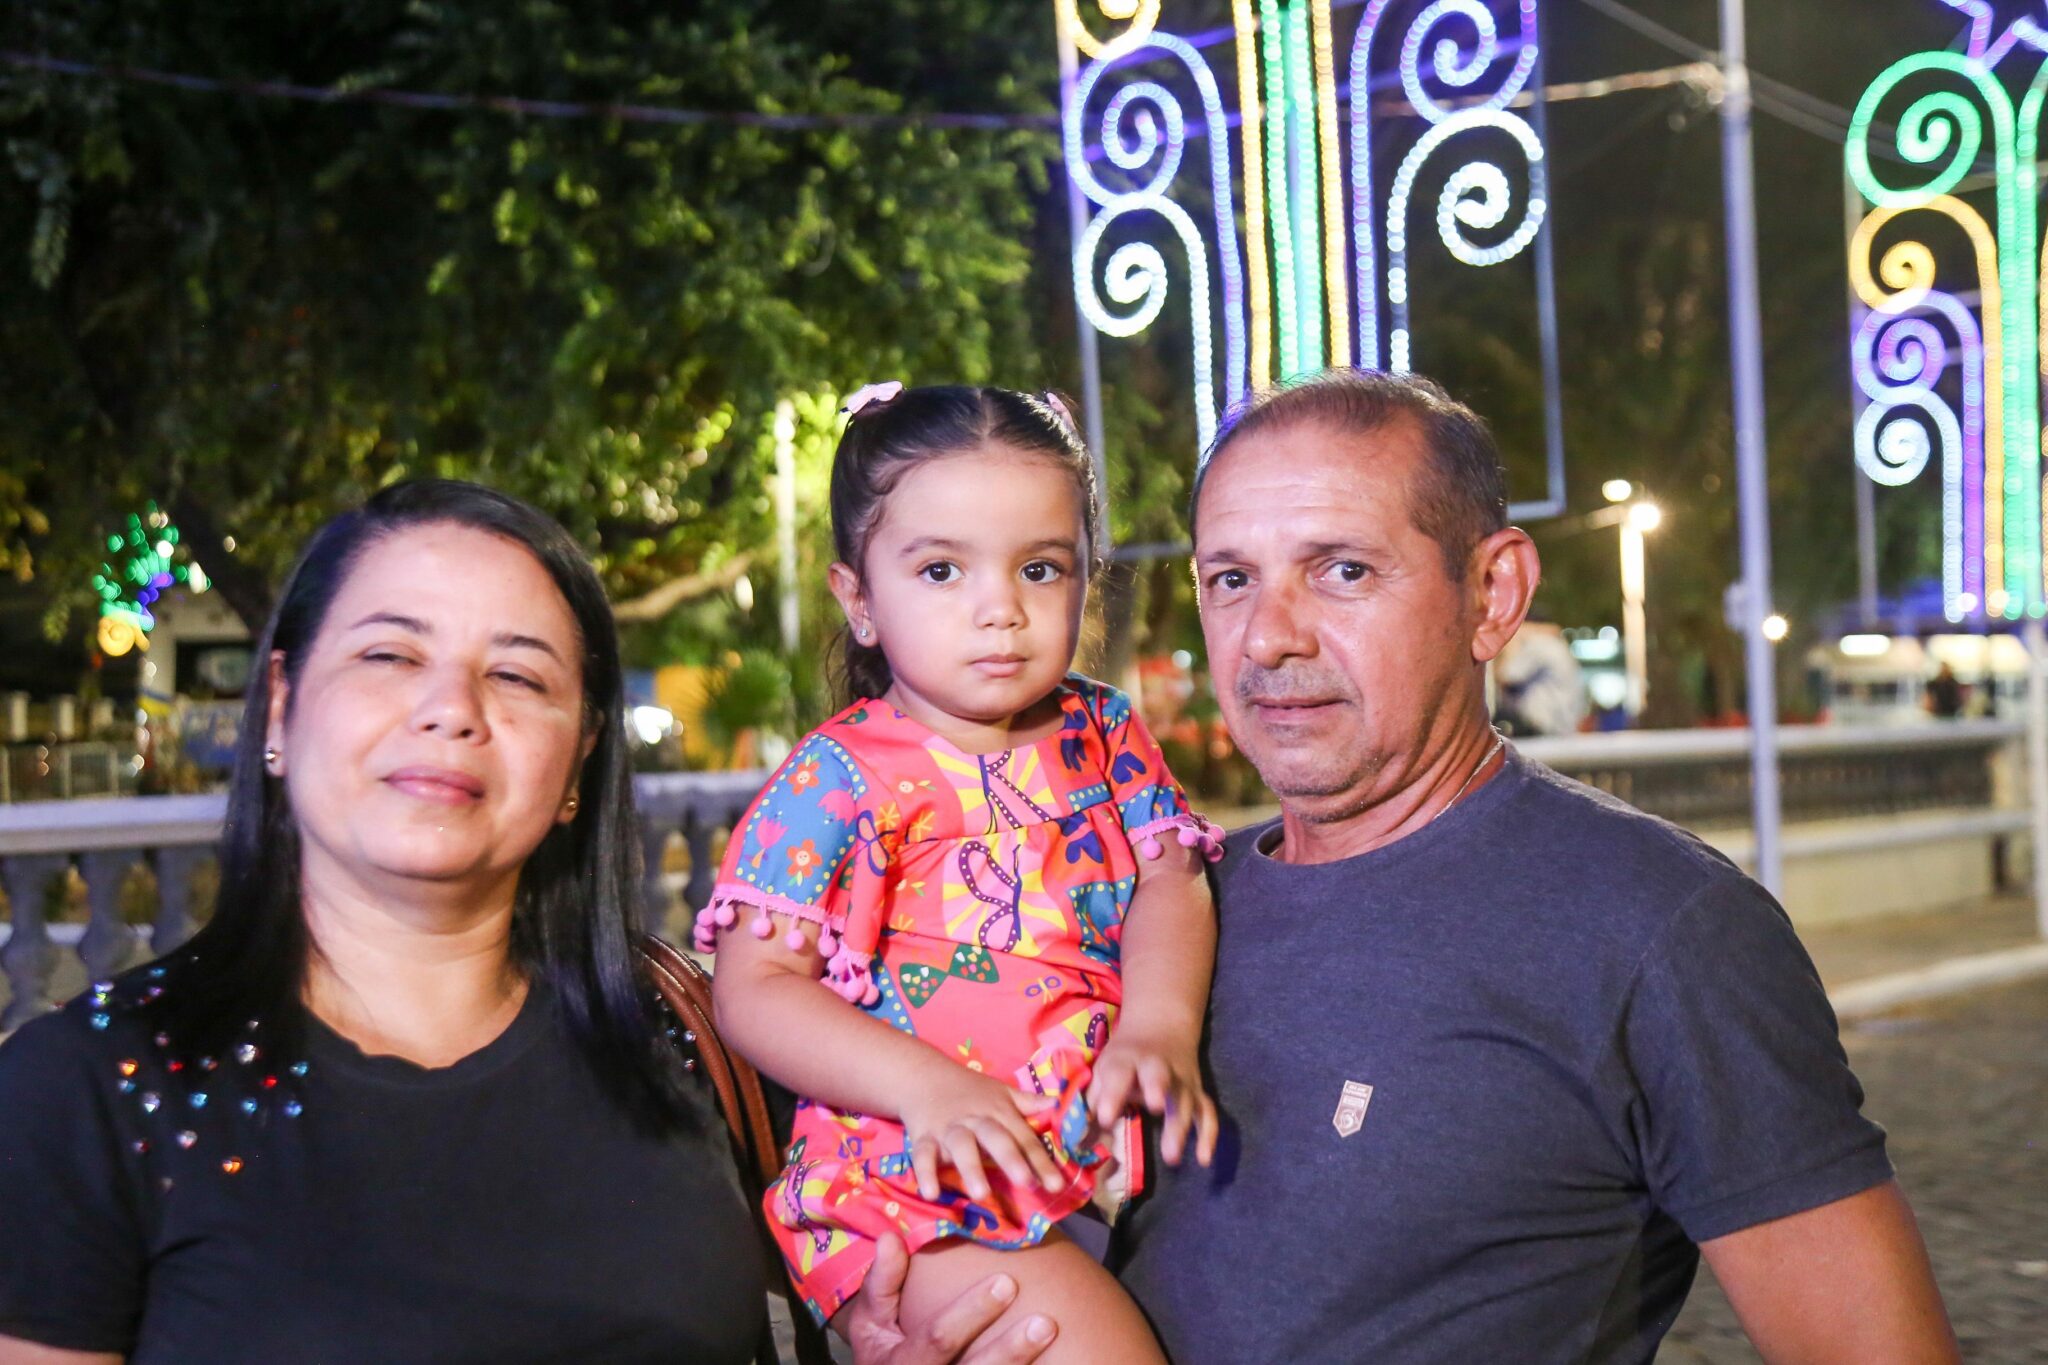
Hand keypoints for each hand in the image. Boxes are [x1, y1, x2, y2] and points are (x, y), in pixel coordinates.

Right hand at [844, 1233, 1058, 1364]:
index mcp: (903, 1363)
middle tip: (1046, 1322)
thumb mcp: (870, 1321)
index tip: (1006, 1281)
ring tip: (1052, 1334)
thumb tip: (892, 1236)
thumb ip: (882, 1282)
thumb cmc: (882, 1350)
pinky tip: (1059, 1364)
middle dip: (1010, 1350)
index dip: (972, 1313)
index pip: (940, 1339)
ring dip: (1022, 1364)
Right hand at [899, 1067, 1064, 1202]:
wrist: (923, 1074)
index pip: (1024, 1138)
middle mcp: (976, 1120)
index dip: (1041, 1162)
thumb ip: (1027, 1103)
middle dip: (1011, 1159)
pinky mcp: (924, 1137)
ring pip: (962, 1146)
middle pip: (996, 1138)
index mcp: (999, 1112)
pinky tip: (931, 1193)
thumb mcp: (1000, 1092)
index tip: (1056, 1185)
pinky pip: (923, 1155)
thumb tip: (1057, 1104)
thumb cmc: (969, 1090)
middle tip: (1026, 1182)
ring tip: (981, 1194)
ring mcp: (949, 1129)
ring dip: (971, 1168)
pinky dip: (925, 1173)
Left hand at [1086, 1022, 1218, 1167]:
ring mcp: (1180, 1080)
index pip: (1118, 1074)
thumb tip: (1076, 1143)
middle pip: (1158, 1075)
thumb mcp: (1104, 1071)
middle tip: (1154, 1108)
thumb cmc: (1125, 1060)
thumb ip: (1093, 1104)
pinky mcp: (1198, 1093)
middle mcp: (1156, 1067)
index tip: (1105, 1119)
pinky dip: (1208, 1135)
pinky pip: (1207, 1113)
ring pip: (1185, 1099)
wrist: (1161, 1027)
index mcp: (1126, 1060)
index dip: (1112, 1095)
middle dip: (1157, 1088)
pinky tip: (1203, 1159)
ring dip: (1180, 1125)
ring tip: (1171, 1157)